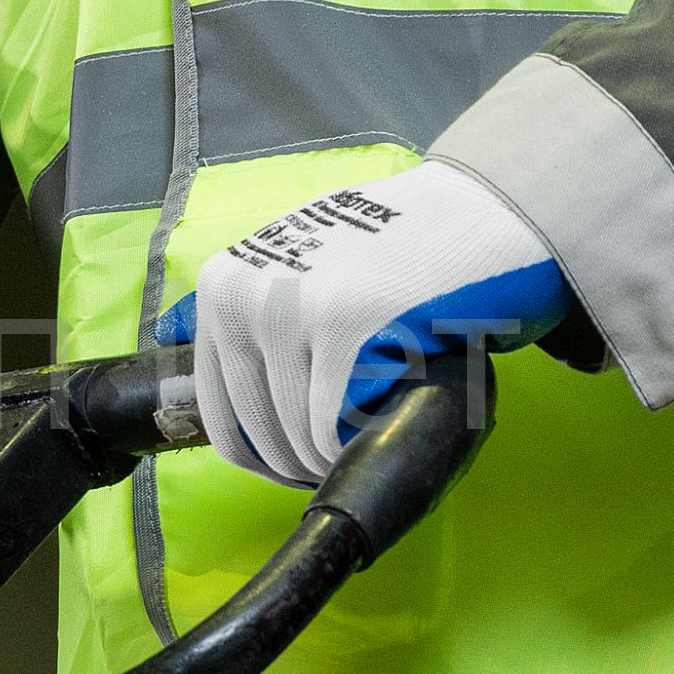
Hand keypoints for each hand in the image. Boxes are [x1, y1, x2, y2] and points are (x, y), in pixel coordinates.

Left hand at [157, 161, 573, 485]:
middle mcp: (240, 295)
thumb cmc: (396, 253)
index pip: (220, 412)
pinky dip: (360, 442)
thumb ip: (248, 313)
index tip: (306, 459)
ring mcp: (287, 309)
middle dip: (305, 462)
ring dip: (338, 454)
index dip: (265, 453)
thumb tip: (190, 364)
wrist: (483, 211)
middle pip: (258, 435)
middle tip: (356, 443)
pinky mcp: (340, 327)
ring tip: (378, 415)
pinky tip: (390, 407)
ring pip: (295, 440)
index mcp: (221, 285)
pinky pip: (330, 431)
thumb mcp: (296, 266)